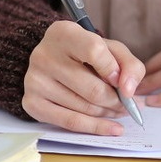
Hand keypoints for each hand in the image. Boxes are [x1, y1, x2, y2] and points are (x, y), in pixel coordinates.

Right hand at [23, 20, 144, 135]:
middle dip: (117, 101)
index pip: (94, 51)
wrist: (52, 60)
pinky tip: (111, 128)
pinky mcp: (31, 103)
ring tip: (118, 110)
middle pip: (92, 89)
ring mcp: (34, 81)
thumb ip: (127, 64)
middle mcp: (44, 55)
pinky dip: (95, 128)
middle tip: (129, 105)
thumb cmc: (85, 53)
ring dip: (108, 113)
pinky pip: (69, 123)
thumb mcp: (109, 48)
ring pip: (84, 108)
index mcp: (63, 33)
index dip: (114, 70)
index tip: (123, 82)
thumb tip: (128, 90)